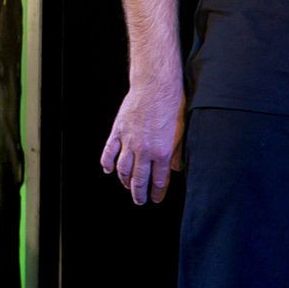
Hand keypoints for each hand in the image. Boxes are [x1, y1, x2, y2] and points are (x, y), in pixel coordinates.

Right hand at [101, 74, 185, 204]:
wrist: (155, 86)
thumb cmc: (171, 105)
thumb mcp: (181, 131)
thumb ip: (178, 152)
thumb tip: (176, 169)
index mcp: (162, 152)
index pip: (159, 180)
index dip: (157, 193)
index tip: (155, 199)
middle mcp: (144, 150)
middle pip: (139, 180)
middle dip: (139, 194)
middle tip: (140, 201)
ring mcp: (128, 141)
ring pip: (123, 170)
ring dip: (124, 182)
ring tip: (127, 187)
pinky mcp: (117, 131)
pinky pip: (109, 153)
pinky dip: (107, 164)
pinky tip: (108, 170)